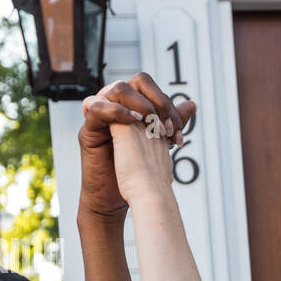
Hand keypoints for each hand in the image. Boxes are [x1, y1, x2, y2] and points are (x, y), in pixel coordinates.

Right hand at [78, 72, 196, 218]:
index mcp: (131, 107)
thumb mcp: (158, 143)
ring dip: (140, 105)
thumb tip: (192, 104)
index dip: (168, 105)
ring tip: (152, 126)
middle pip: (136, 82)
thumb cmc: (136, 172)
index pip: (150, 87)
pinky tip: (133, 122)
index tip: (177, 133)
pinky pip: (96, 107)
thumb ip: (171, 122)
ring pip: (117, 89)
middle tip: (167, 128)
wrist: (117, 198)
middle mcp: (116, 106)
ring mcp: (100, 116)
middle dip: (158, 101)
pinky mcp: (88, 130)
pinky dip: (117, 111)